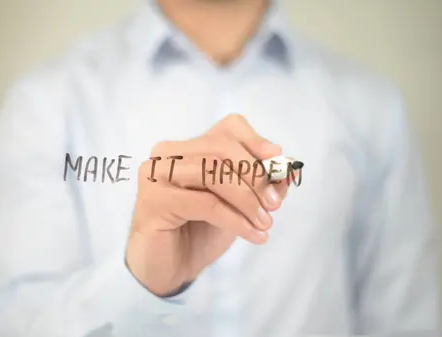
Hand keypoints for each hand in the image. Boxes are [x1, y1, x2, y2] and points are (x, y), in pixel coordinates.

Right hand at [125, 114, 292, 296]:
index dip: (255, 140)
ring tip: (265, 222)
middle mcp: (168, 154)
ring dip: (247, 199)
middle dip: (254, 175)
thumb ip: (260, 184)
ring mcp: (156, 175)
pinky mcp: (154, 201)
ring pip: (212, 171)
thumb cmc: (200, 232)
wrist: (170, 269)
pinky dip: (236, 219)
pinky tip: (253, 235)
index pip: (226, 128)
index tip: (278, 160)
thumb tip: (287, 168)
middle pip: (220, 148)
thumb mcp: (238, 205)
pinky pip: (205, 203)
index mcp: (188, 148)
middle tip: (274, 204)